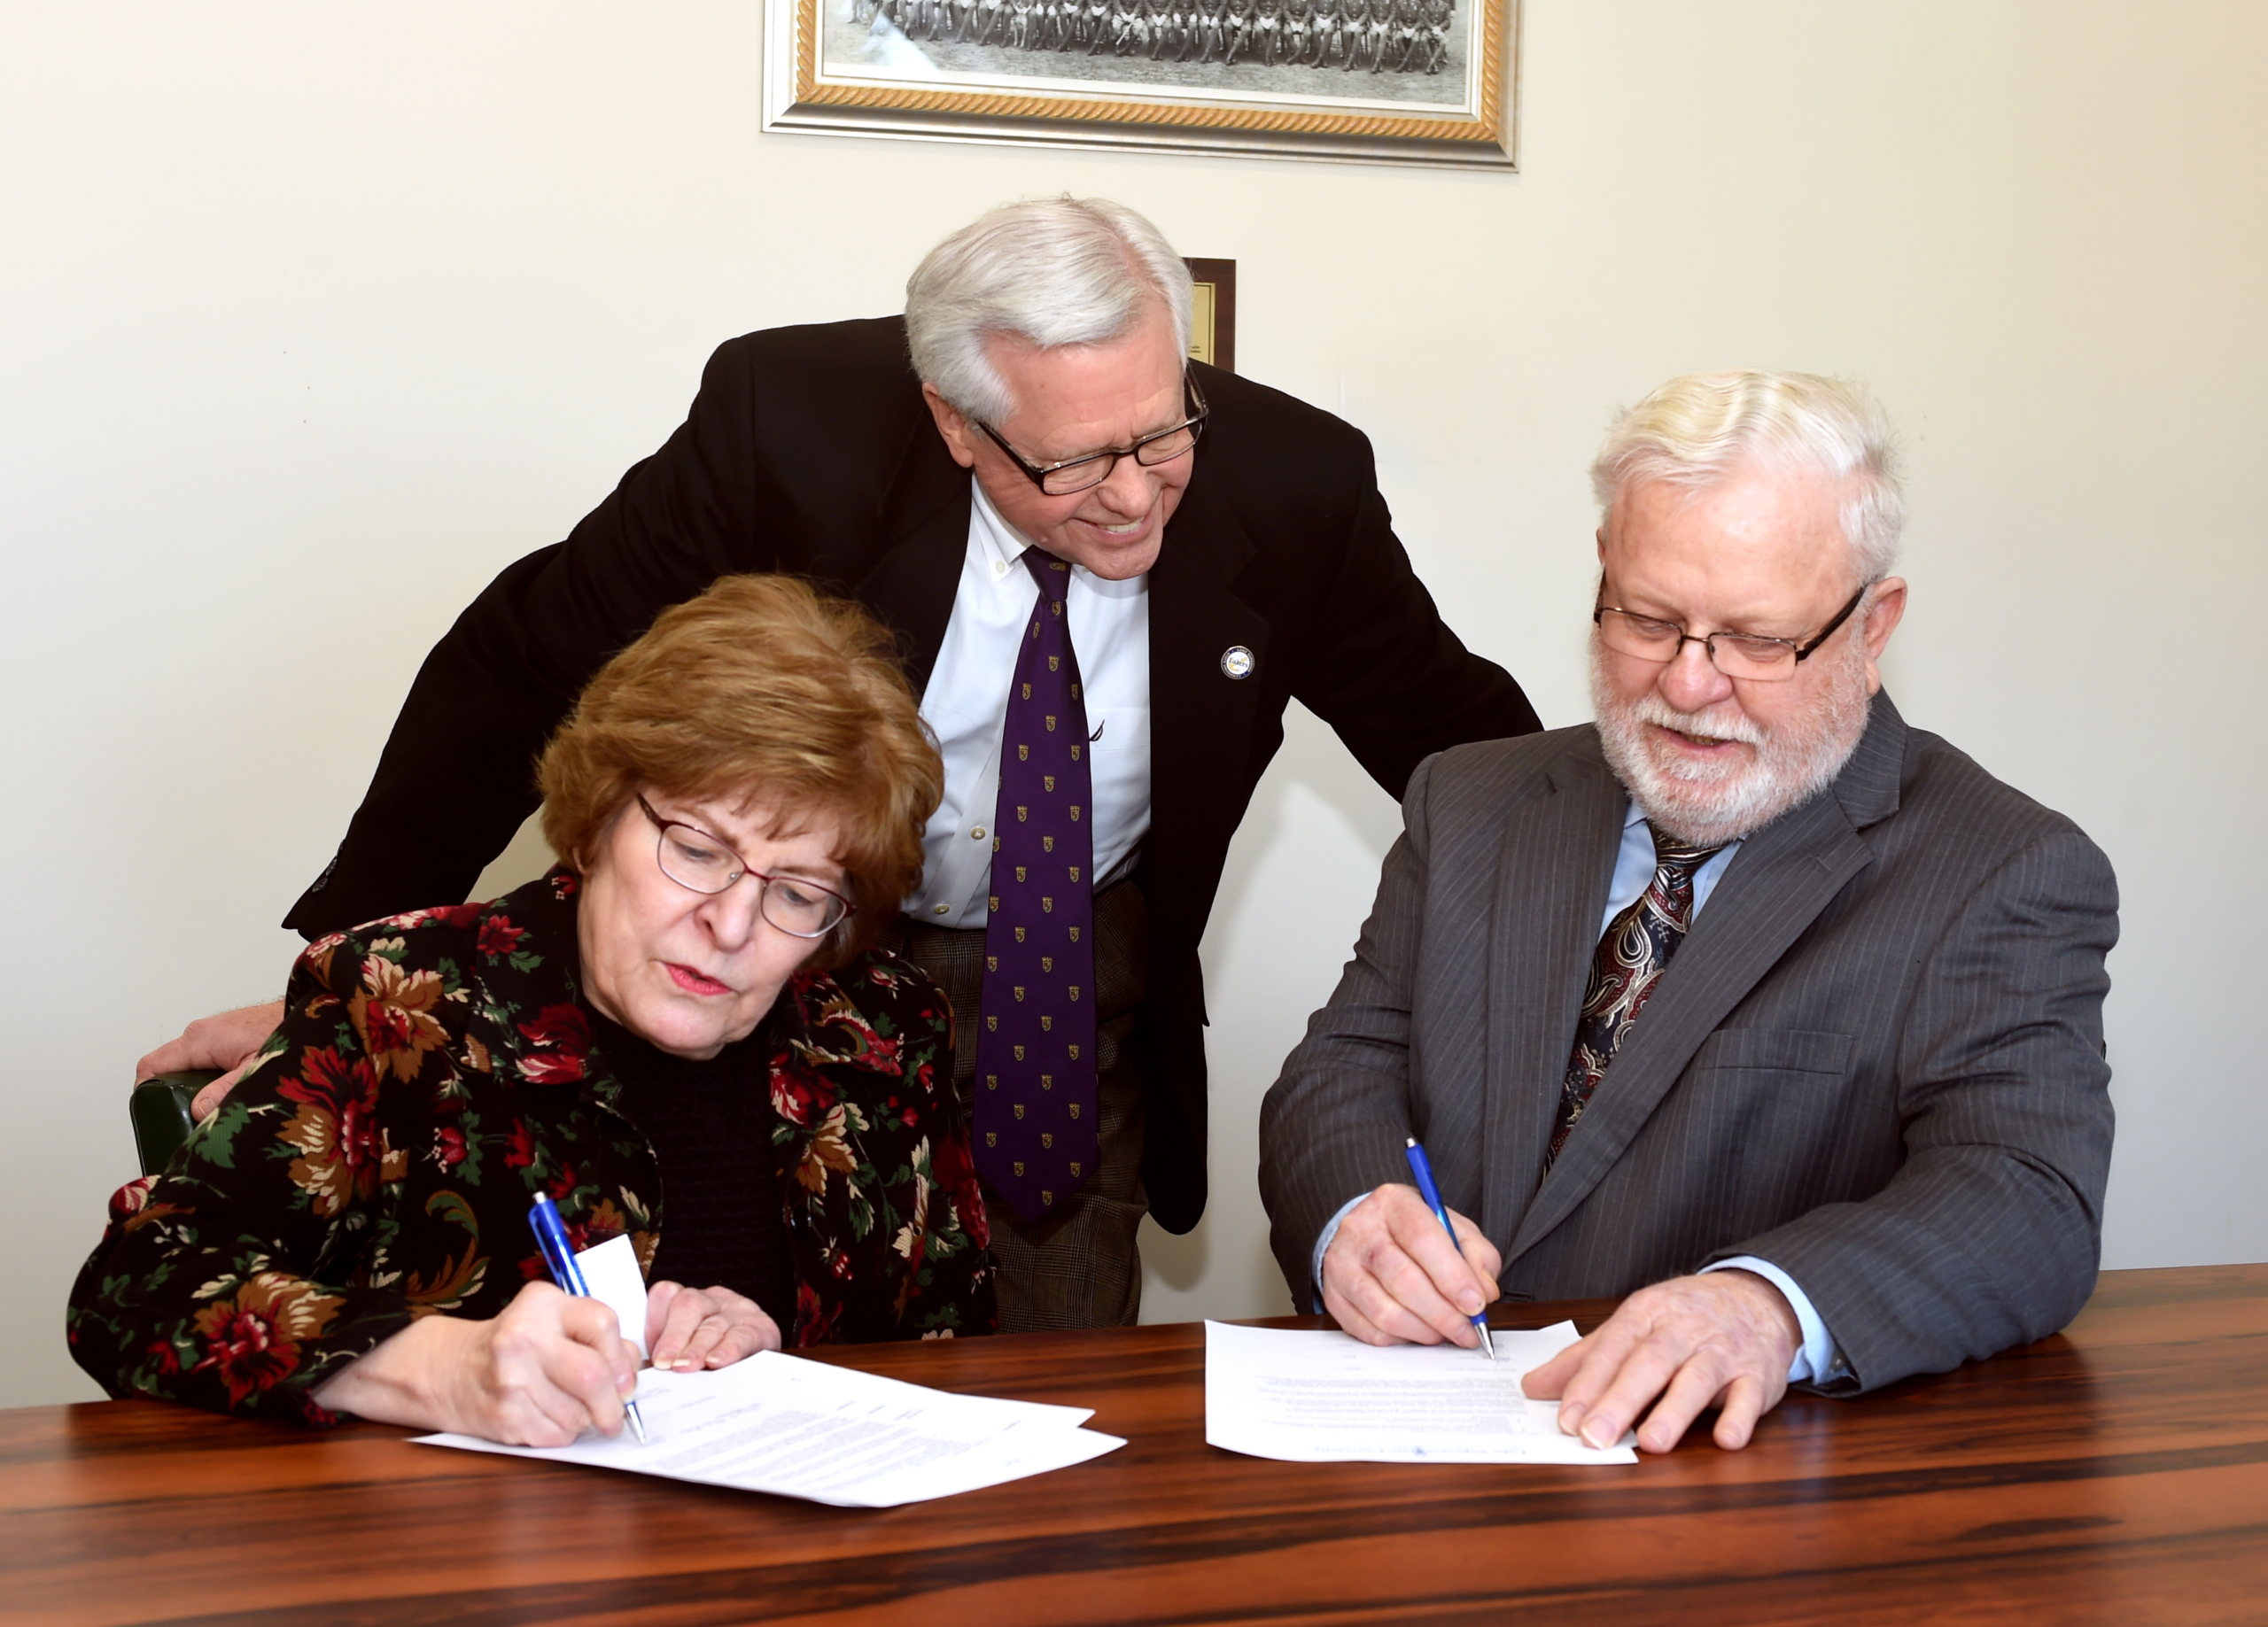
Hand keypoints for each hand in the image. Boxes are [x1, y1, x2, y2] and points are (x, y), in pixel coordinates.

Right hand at [135, 1001, 284, 1118]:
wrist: (316, 1015)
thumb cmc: (290, 1032)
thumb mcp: (256, 1069)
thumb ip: (226, 1091)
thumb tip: (197, 1111)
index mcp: (201, 1039)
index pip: (152, 1065)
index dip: (146, 1093)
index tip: (153, 1115)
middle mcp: (202, 1031)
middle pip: (167, 1068)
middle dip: (172, 1095)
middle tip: (186, 1119)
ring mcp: (213, 1032)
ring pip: (186, 1065)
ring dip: (193, 1087)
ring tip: (212, 1108)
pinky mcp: (225, 1035)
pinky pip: (203, 1059)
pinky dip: (208, 1077)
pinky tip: (227, 1092)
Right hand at [310, 1281, 640, 1445]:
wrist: (449, 1370)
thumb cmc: (516, 1343)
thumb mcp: (552, 1319)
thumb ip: (595, 1336)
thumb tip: (631, 1375)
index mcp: (541, 1305)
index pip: (604, 1324)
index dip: (622, 1355)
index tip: (624, 1375)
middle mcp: (523, 1339)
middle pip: (594, 1376)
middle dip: (614, 1402)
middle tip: (616, 1413)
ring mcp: (511, 1381)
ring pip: (579, 1413)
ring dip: (587, 1419)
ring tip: (570, 1407)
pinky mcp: (504, 1418)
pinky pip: (557, 1436)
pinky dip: (564, 1433)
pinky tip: (548, 1417)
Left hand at [645, 1281, 781, 1371]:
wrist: (760, 1373)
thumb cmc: (710, 1367)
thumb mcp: (683, 1358)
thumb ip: (661, 1362)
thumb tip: (636, 1376)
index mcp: (687, 1303)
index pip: (664, 1296)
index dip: (653, 1322)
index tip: (649, 1354)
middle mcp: (711, 1301)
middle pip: (688, 1305)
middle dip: (674, 1336)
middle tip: (665, 1363)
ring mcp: (738, 1311)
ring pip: (713, 1322)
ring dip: (697, 1347)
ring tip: (686, 1366)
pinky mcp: (762, 1328)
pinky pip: (743, 1334)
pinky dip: (729, 1348)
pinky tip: (717, 1361)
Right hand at [1321, 1182, 1500, 1349]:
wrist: (1366, 1232)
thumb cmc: (1413, 1231)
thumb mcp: (1451, 1227)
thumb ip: (1476, 1255)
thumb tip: (1484, 1292)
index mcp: (1393, 1204)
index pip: (1423, 1240)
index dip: (1453, 1278)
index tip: (1476, 1304)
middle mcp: (1361, 1230)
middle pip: (1403, 1281)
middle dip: (1444, 1315)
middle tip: (1467, 1331)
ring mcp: (1342, 1265)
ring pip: (1385, 1313)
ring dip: (1424, 1332)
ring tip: (1444, 1332)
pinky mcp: (1333, 1296)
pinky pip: (1370, 1332)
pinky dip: (1401, 1340)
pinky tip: (1416, 1331)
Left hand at [1520, 1270, 1800, 1452]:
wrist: (1759, 1297)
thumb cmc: (1685, 1317)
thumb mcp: (1633, 1326)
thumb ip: (1585, 1359)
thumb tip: (1532, 1387)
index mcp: (1645, 1314)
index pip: (1611, 1348)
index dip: (1587, 1384)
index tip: (1566, 1419)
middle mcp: (1682, 1330)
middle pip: (1648, 1363)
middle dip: (1619, 1400)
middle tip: (1594, 1437)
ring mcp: (1722, 1351)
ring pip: (1696, 1379)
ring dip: (1674, 1411)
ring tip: (1651, 1442)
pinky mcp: (1758, 1375)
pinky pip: (1750, 1396)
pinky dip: (1739, 1416)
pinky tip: (1726, 1439)